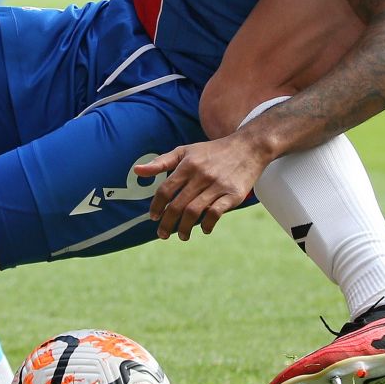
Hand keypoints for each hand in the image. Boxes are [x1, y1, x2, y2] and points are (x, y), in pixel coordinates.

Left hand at [134, 130, 272, 240]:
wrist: (248, 147)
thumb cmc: (211, 152)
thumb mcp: (185, 151)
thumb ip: (160, 162)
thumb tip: (136, 171)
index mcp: (187, 165)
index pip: (165, 190)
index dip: (156, 206)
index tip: (153, 217)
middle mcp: (201, 175)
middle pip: (178, 205)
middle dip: (167, 223)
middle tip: (162, 234)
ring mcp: (218, 185)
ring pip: (194, 211)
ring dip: (185, 228)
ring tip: (182, 236)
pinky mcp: (233, 194)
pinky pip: (216, 213)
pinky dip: (207, 224)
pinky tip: (204, 229)